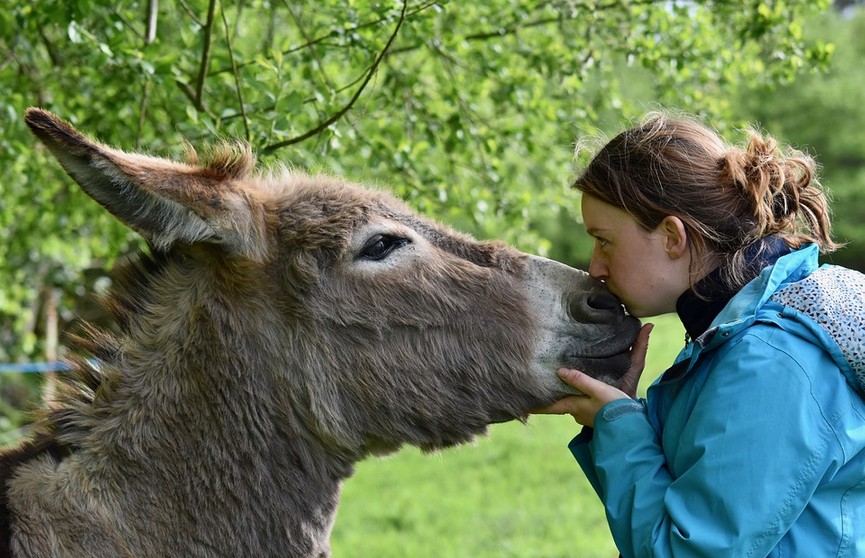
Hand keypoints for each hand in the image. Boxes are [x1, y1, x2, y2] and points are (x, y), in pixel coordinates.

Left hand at [533, 323, 652, 426]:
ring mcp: (586, 415)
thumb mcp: (599, 390)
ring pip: (570, 403)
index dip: (534, 406)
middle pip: (557, 403)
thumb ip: (580, 380)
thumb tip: (559, 371)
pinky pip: (580, 404)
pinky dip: (577, 397)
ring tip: (555, 385)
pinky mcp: (596, 414)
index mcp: (574, 406)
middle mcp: (577, 412)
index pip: (549, 407)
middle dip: (547, 398)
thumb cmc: (616, 408)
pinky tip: (580, 391)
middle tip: (535, 389)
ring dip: (563, 396)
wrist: (634, 427)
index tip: (519, 407)